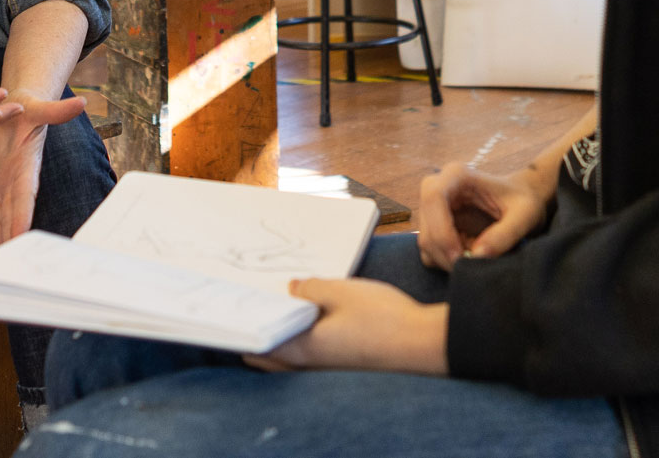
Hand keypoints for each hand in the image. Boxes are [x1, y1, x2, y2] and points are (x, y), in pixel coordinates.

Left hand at [0, 89, 88, 261]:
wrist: (16, 107)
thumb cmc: (31, 108)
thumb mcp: (41, 107)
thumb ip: (57, 111)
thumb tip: (82, 103)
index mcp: (27, 168)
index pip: (25, 197)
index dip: (22, 217)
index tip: (19, 237)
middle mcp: (14, 184)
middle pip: (10, 219)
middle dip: (8, 242)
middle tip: (3, 267)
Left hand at [245, 278, 447, 374]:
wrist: (425, 346)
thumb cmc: (384, 319)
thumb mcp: (342, 290)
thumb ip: (311, 288)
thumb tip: (292, 288)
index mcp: (302, 349)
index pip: (258, 343)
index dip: (244, 323)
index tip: (233, 304)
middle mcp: (310, 366)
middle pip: (269, 354)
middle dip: (260, 328)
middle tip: (254, 300)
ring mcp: (327, 370)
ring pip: (288, 357)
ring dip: (281, 334)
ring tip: (281, 304)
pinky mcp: (343, 366)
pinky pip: (309, 355)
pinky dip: (301, 339)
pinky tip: (312, 317)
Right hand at [417, 163, 551, 271]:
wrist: (523, 199)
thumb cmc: (525, 201)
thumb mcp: (525, 216)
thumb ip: (505, 235)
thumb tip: (477, 255)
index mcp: (456, 175)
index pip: (433, 199)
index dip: (441, 231)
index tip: (460, 256)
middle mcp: (438, 187)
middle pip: (426, 225)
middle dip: (445, 253)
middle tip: (471, 269)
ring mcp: (433, 207)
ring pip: (426, 241)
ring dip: (446, 259)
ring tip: (475, 261)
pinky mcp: (434, 225)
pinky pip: (430, 249)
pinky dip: (446, 260)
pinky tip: (469, 256)